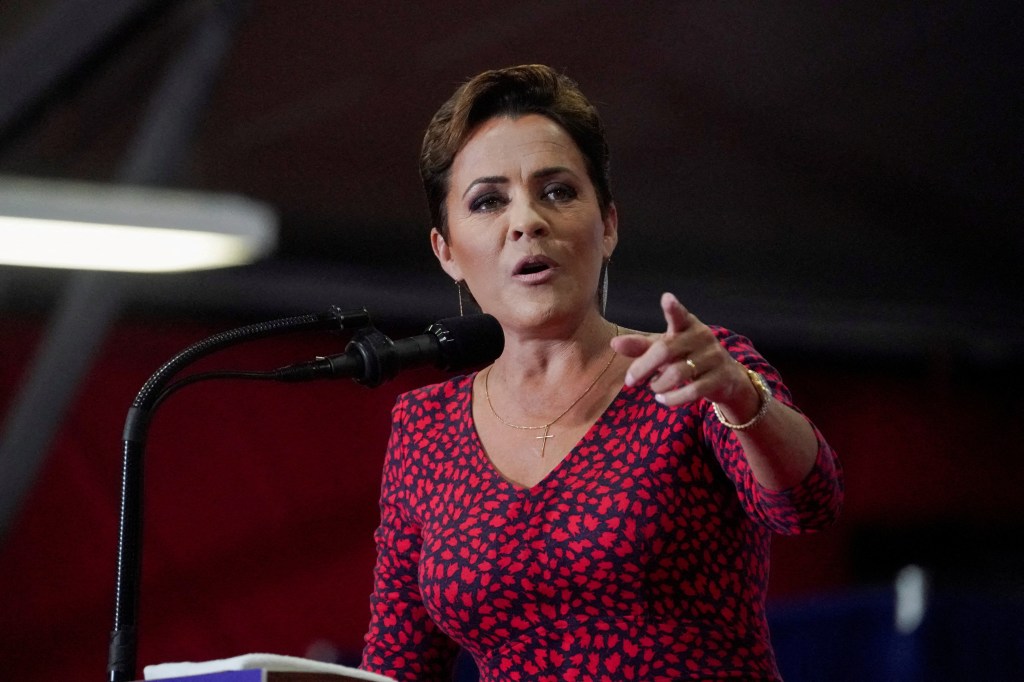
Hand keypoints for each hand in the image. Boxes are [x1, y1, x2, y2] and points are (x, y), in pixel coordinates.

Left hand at [611, 292, 756, 411]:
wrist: (725, 378)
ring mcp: (713, 357)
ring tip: (653, 388)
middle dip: (643, 367)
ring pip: (677, 373)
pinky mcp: (720, 378)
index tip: (666, 298)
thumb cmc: (687, 357)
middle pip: (666, 350)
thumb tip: (614, 344)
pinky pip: (692, 391)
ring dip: (658, 385)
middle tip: (630, 380)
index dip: (673, 308)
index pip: (679, 315)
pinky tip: (662, 399)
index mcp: (687, 325)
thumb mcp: (664, 349)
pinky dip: (672, 398)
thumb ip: (641, 346)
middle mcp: (702, 337)